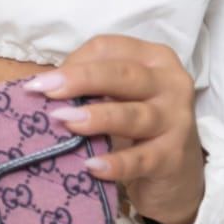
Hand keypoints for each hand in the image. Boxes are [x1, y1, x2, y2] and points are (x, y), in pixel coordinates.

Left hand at [22, 34, 206, 223]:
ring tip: (65, 121)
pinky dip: (116, 163)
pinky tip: (92, 165)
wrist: (180, 174)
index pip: (110, 48)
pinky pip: (141, 159)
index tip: (45, 82)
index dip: (75, 61)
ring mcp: (177, 121)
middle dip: (81, 80)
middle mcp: (171, 83)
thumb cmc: (140, 126)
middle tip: (45, 90)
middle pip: (123, 74)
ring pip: (133, 115)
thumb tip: (44, 88)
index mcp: (154, 59)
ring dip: (97, 117)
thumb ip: (92, 88)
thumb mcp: (121, 97)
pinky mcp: (173, 157)